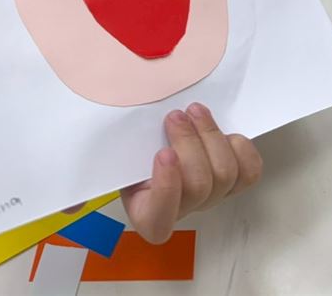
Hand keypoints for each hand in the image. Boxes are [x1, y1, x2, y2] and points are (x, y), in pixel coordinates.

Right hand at [121, 104, 262, 243]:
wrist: (157, 137)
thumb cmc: (133, 149)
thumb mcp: (116, 154)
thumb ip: (110, 160)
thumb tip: (82, 184)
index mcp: (146, 213)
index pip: (159, 219)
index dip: (166, 188)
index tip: (163, 154)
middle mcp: (183, 211)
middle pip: (199, 186)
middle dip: (189, 144)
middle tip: (175, 116)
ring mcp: (211, 197)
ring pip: (224, 174)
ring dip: (211, 136)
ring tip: (195, 112)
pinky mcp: (234, 181)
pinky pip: (249, 172)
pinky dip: (240, 148)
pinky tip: (223, 131)